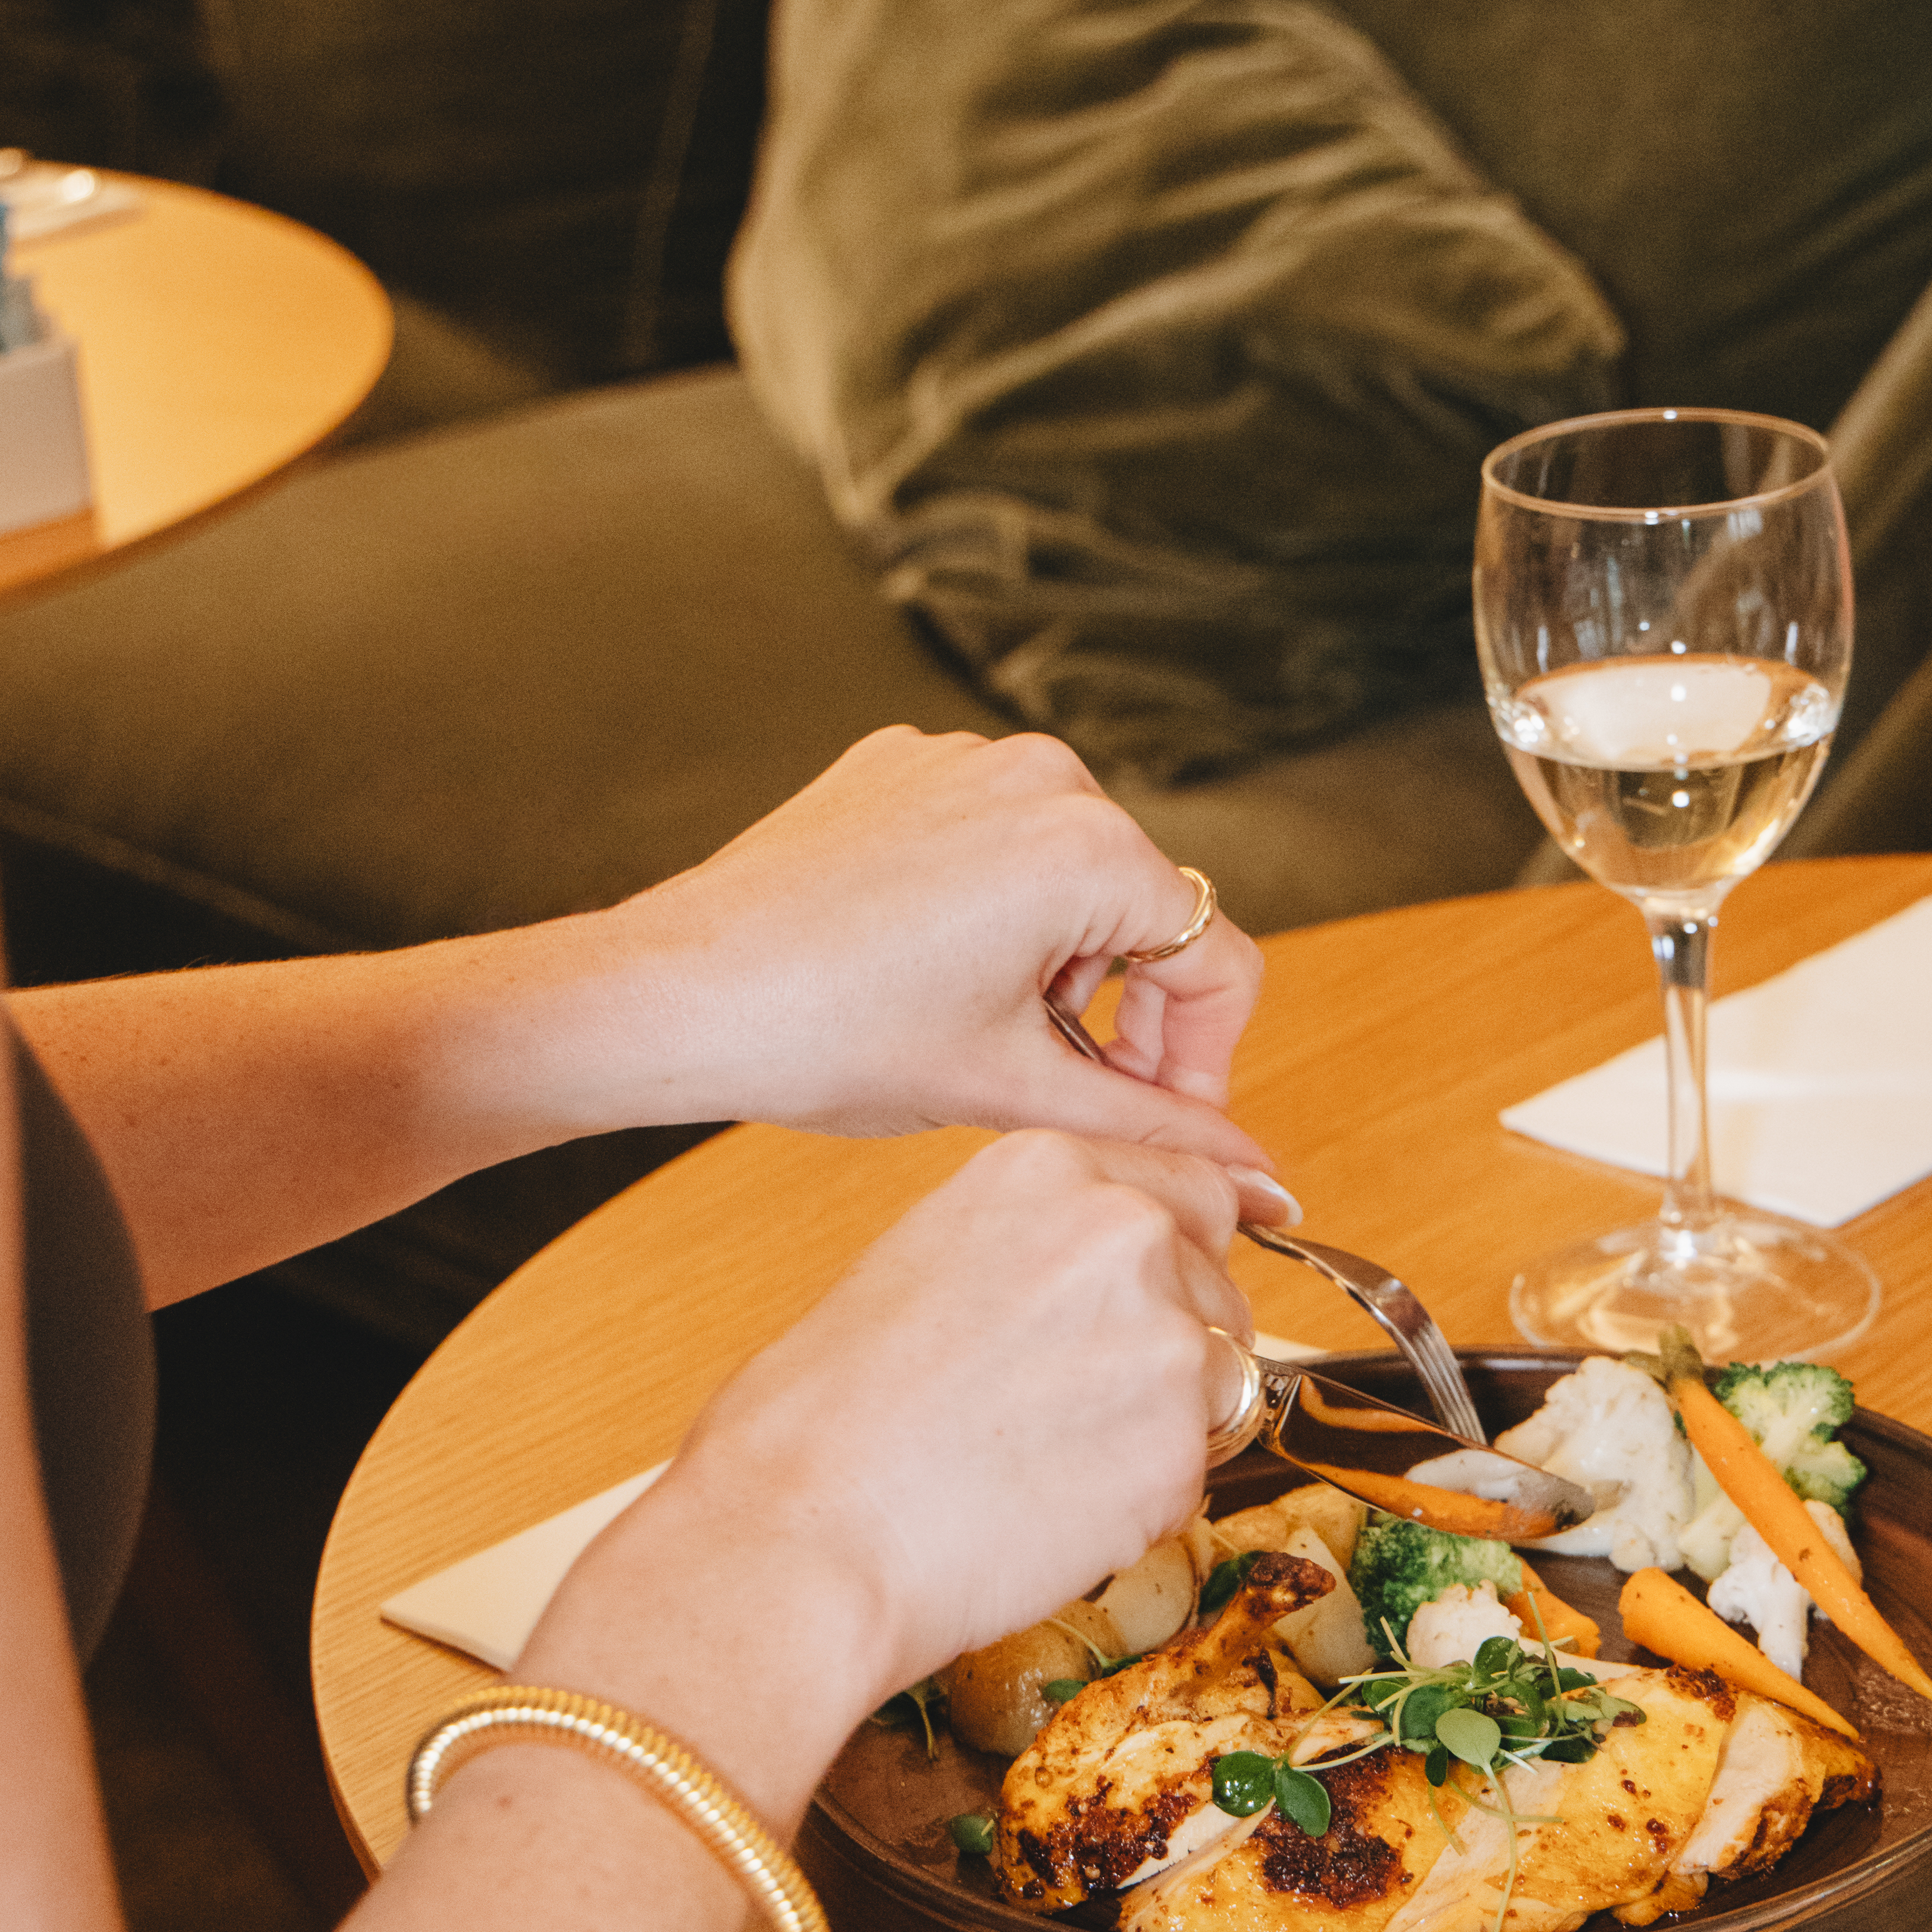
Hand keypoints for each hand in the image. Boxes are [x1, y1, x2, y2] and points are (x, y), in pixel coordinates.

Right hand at [524, 1130, 1252, 1812]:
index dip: (1176, 1257)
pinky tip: (1051, 1508)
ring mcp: (1165, 1338)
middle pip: (1215, 1288)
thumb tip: (1100, 1277)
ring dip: (1165, 1424)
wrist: (803, 1530)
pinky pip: (1198, 1471)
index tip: (1154, 1301)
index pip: (1191, 1189)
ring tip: (1046, 1461)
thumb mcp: (926, 1261)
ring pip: (1223, 1381)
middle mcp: (1125, 1233)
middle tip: (1071, 1407)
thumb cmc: (820, 1417)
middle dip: (1171, 1344)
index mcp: (1052, 1169)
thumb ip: (1036, 1249)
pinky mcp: (1183, 1445)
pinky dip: (1145, 1499)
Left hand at [591, 727, 1286, 1213]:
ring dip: (1061, 966)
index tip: (1172, 1121)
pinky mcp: (905, 765)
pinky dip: (993, 916)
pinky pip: (995, 843)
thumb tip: (1254, 1172)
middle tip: (1076, 1093)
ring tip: (988, 1033)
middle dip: (1128, 1012)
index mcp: (1085, 848)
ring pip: (1073, 879)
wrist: (677, 994)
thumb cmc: (828, 1036)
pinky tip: (934, 977)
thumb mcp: (1015, 1092)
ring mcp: (966, 759)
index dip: (1205, 1060)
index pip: (1218, 958)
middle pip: (1149, 913)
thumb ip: (1154, 1126)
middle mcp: (1040, 778)